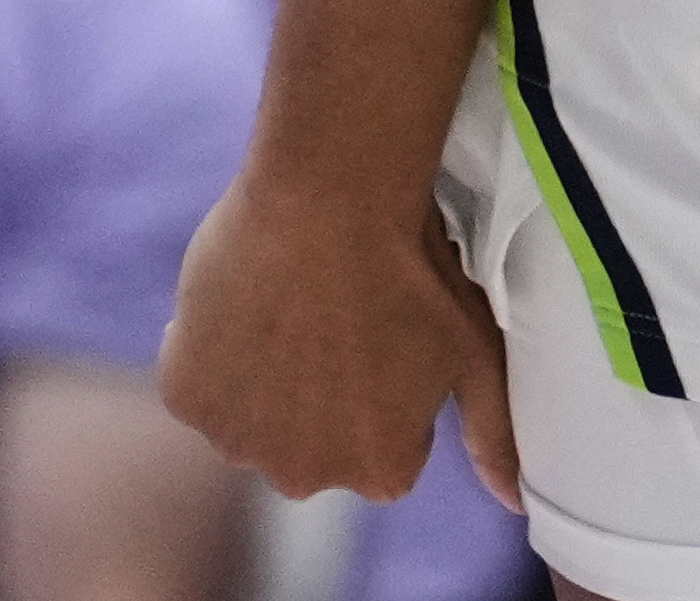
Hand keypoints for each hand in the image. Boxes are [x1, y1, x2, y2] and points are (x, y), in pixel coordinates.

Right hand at [160, 174, 516, 511]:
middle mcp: (305, 476)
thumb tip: (514, 500)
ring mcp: (238, 441)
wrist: (332, 199)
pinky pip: (201, 382)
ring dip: (268, 377)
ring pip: (254, 416)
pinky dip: (214, 351)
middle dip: (325, 394)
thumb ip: (492, 433)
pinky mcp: (185, 398)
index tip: (388, 335)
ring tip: (295, 304)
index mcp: (379, 471)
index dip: (387, 387)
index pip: (384, 446)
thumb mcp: (475, 351)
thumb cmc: (414, 270)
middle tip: (341, 317)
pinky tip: (249, 299)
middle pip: (314, 440)